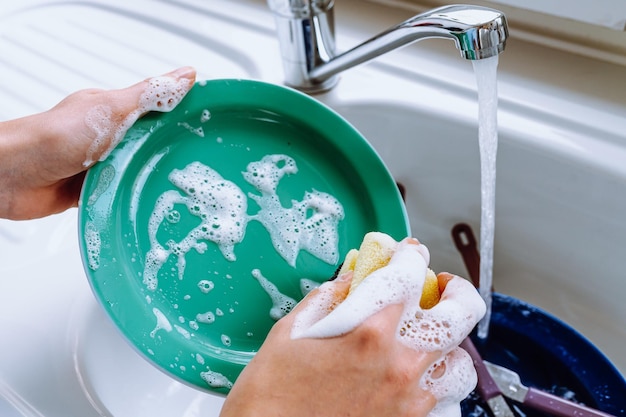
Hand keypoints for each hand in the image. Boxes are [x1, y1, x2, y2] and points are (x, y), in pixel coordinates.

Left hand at [0, 66, 195, 219]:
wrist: (12, 178)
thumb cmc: (53, 138)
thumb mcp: (109, 110)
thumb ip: (148, 96)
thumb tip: (186, 75)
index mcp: (114, 111)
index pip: (157, 110)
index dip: (182, 117)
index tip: (209, 126)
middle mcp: (109, 137)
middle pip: (152, 145)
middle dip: (169, 153)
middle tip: (196, 162)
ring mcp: (102, 164)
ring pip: (139, 172)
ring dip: (149, 179)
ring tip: (174, 185)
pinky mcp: (94, 190)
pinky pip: (123, 194)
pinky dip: (131, 198)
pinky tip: (145, 201)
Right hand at [219, 273, 440, 416]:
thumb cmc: (271, 394)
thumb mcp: (290, 333)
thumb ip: (326, 300)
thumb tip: (349, 279)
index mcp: (369, 335)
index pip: (408, 278)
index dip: (412, 255)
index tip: (409, 251)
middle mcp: (398, 366)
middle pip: (457, 318)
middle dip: (457, 292)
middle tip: (444, 286)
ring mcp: (407, 399)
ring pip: (460, 362)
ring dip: (451, 342)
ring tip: (435, 333)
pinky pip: (443, 397)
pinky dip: (439, 379)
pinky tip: (422, 372)